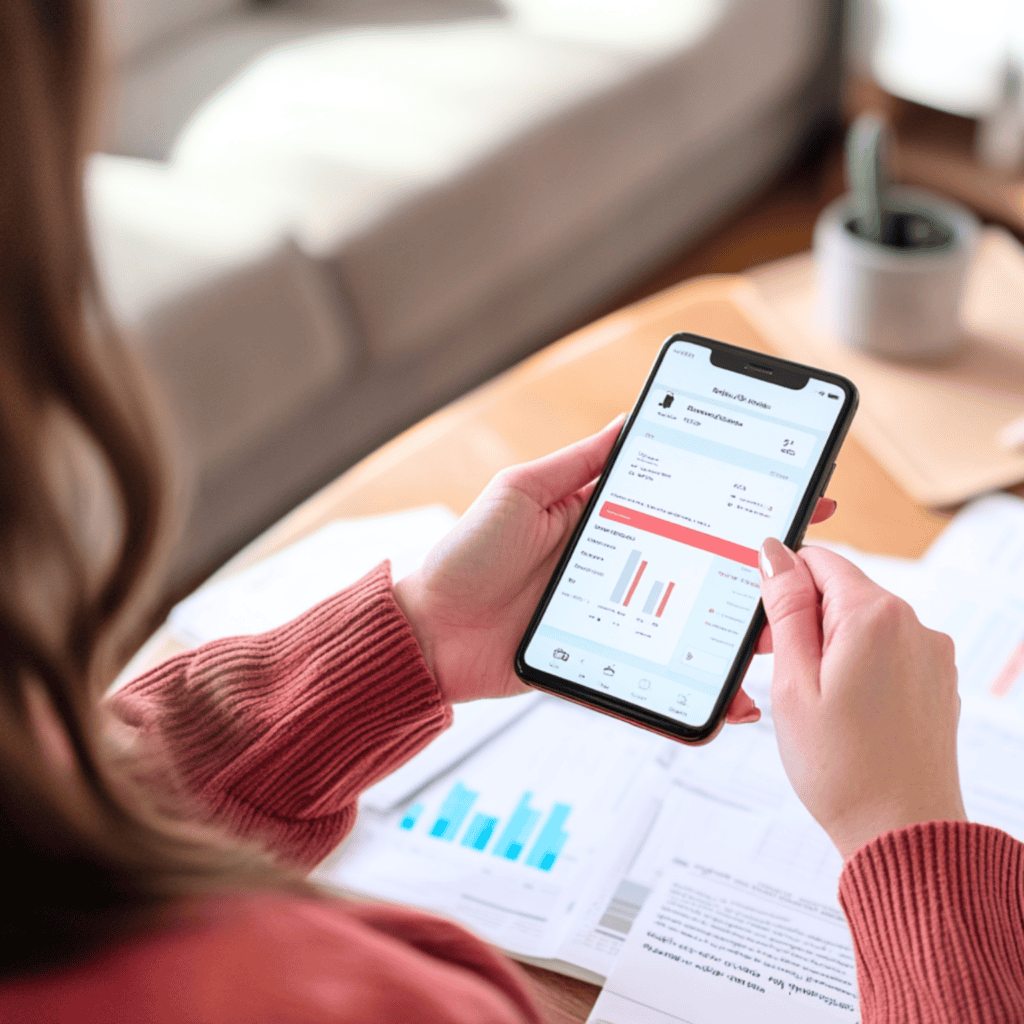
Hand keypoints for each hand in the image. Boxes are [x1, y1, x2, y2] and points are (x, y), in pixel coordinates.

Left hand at [394, 419, 835, 717]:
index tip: (798, 495)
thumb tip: (632, 418)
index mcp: (605, 521)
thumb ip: (580, 461)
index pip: (688, 507)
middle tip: (806, 572)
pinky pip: (658, 679)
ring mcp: (616, 618)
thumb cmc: (466, 553)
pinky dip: (693, 693)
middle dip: (756, 575)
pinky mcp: (604, 662)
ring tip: (782, 636)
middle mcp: (620, 567)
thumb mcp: (522, 490)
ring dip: (738, 636)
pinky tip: (732, 704)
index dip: (740, 502)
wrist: (427, 631)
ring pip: (690, 628)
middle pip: (701, 571)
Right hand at [757, 539, 965, 858]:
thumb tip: (774, 553)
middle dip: (802, 620)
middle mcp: (914, 625)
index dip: (782, 586)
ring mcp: (930, 655)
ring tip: (812, 701)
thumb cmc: (843, 767)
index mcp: (875, 616)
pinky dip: (856, 668)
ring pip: (861, 624)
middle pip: (840, 592)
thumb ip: (785, 608)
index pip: (817, 560)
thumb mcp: (794, 680)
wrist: (902, 833)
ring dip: (827, 647)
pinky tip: (842, 712)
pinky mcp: (936, 681)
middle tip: (778, 671)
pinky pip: (885, 653)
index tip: (765, 630)